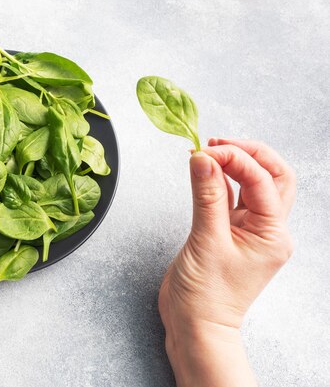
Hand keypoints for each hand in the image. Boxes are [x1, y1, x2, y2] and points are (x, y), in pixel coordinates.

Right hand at [158, 138, 294, 385]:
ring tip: (208, 151)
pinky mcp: (227, 232)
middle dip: (248, 153)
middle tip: (218, 143)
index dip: (235, 159)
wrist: (194, 325)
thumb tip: (203, 158)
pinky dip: (219, 180)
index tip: (205, 151)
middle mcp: (266, 229)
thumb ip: (206, 196)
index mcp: (272, 234)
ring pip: (252, 185)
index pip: (261, 181)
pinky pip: (230, 198)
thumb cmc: (206, 296)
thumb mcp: (206, 241)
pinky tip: (204, 171)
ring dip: (234, 164)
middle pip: (272, 177)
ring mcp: (248, 231)